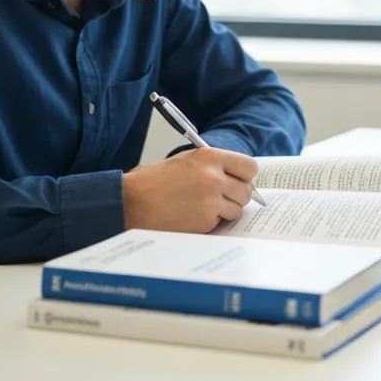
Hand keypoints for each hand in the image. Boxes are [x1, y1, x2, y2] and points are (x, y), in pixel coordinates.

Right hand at [121, 148, 256, 232]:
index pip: (249, 167)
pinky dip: (211, 222)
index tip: (239, 180)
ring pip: (237, 210)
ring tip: (203, 207)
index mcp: (210, 157)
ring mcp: (211, 201)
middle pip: (247, 191)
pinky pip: (220, 223)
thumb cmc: (154, 181)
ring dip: (225, 211)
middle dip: (237, 196)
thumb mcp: (186, 161)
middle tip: (221, 198)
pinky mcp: (205, 221)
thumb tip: (237, 177)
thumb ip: (212, 166)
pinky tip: (193, 216)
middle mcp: (215, 178)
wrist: (131, 202)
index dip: (245, 176)